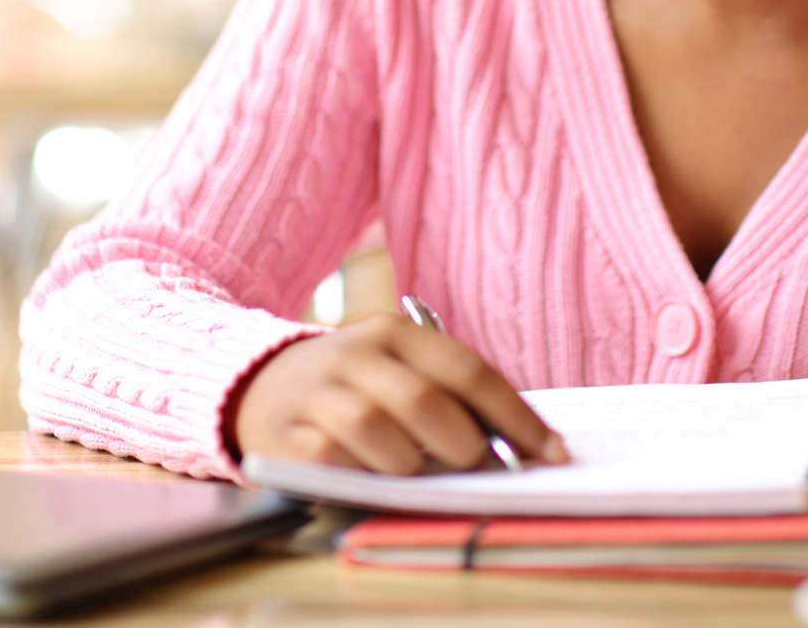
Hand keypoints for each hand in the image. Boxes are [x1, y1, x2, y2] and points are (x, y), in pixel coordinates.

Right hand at [231, 314, 567, 472]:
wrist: (256, 384)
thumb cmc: (353, 386)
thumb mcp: (399, 371)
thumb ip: (450, 398)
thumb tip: (519, 444)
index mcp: (394, 331)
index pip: (466, 369)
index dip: (514, 415)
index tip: (550, 452)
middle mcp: (354, 353)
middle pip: (423, 400)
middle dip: (463, 443)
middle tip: (477, 465)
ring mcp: (317, 392)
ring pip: (378, 431)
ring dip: (411, 464)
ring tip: (416, 472)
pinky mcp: (286, 436)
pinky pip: (333, 461)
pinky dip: (361, 475)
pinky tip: (368, 476)